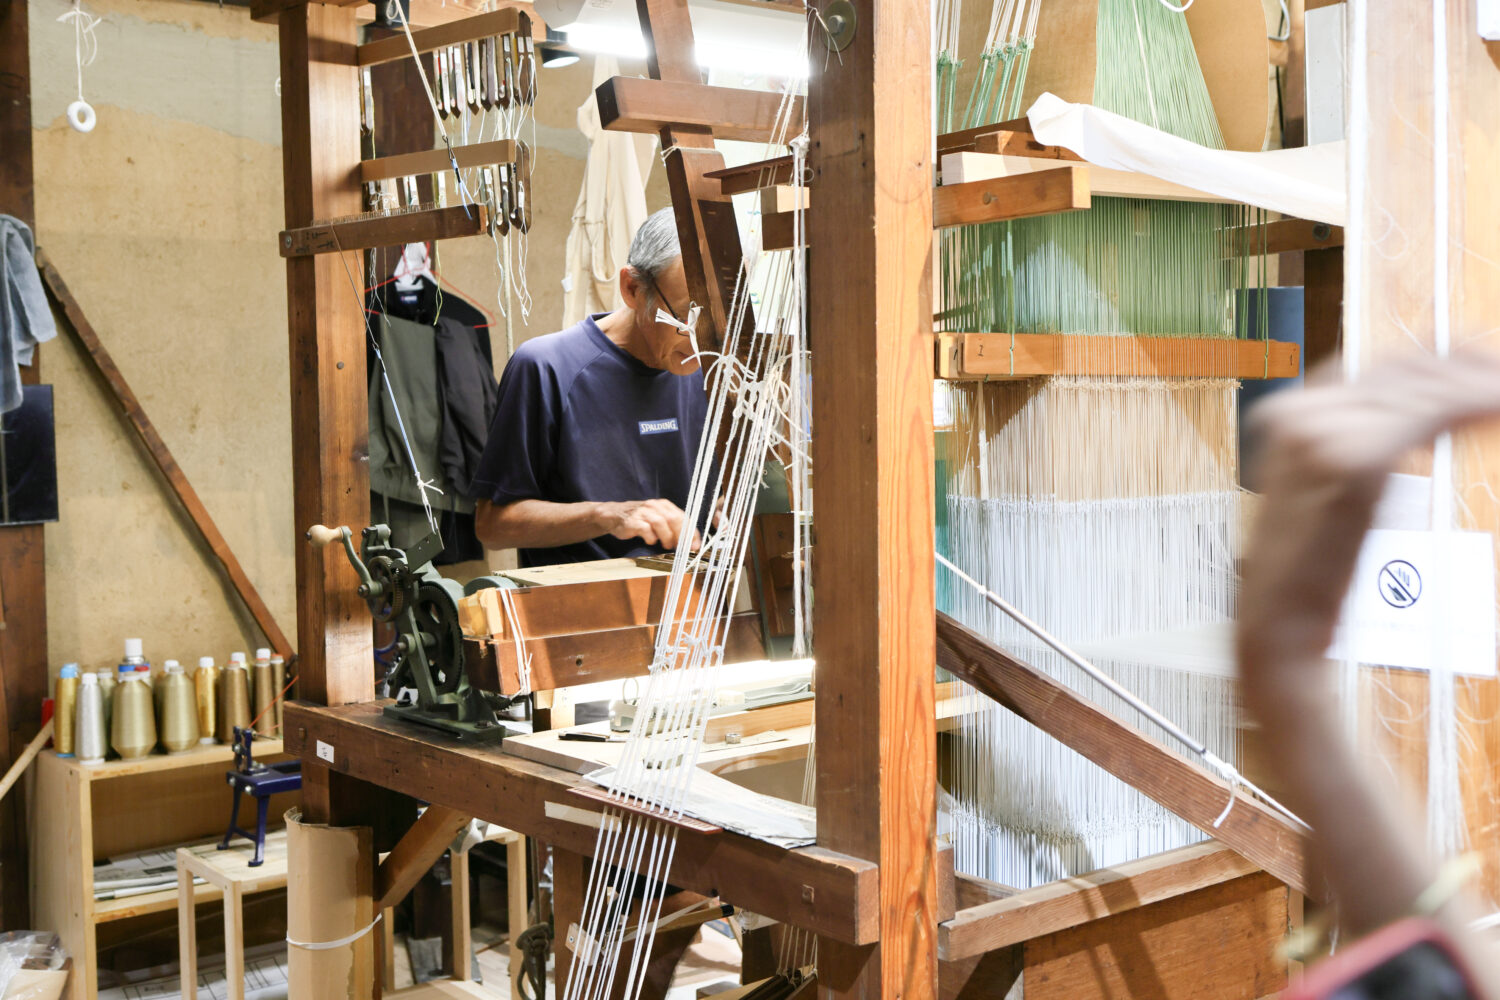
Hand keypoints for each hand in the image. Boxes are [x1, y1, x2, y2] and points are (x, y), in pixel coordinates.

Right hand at [596, 499, 701, 550]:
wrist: (613, 515)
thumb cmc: (639, 519)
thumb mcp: (657, 519)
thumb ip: (672, 527)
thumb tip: (689, 542)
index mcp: (664, 505)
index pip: (683, 517)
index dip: (692, 532)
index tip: (695, 546)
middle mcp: (654, 506)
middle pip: (674, 519)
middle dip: (682, 536)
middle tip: (683, 548)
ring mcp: (642, 512)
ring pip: (661, 523)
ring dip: (667, 537)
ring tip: (667, 546)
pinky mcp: (632, 521)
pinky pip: (645, 529)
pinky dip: (651, 538)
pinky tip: (651, 542)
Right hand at [1238, 350, 1499, 675]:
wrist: (1277, 620)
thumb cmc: (1303, 569)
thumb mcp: (1326, 491)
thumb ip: (1357, 446)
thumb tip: (1417, 419)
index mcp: (1284, 413)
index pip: (1376, 368)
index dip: (1436, 361)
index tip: (1479, 367)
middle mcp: (1299, 412)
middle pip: (1403, 371)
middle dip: (1466, 370)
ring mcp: (1322, 432)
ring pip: (1423, 390)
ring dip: (1479, 389)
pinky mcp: (1354, 458)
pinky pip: (1431, 417)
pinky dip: (1475, 406)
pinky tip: (1499, 409)